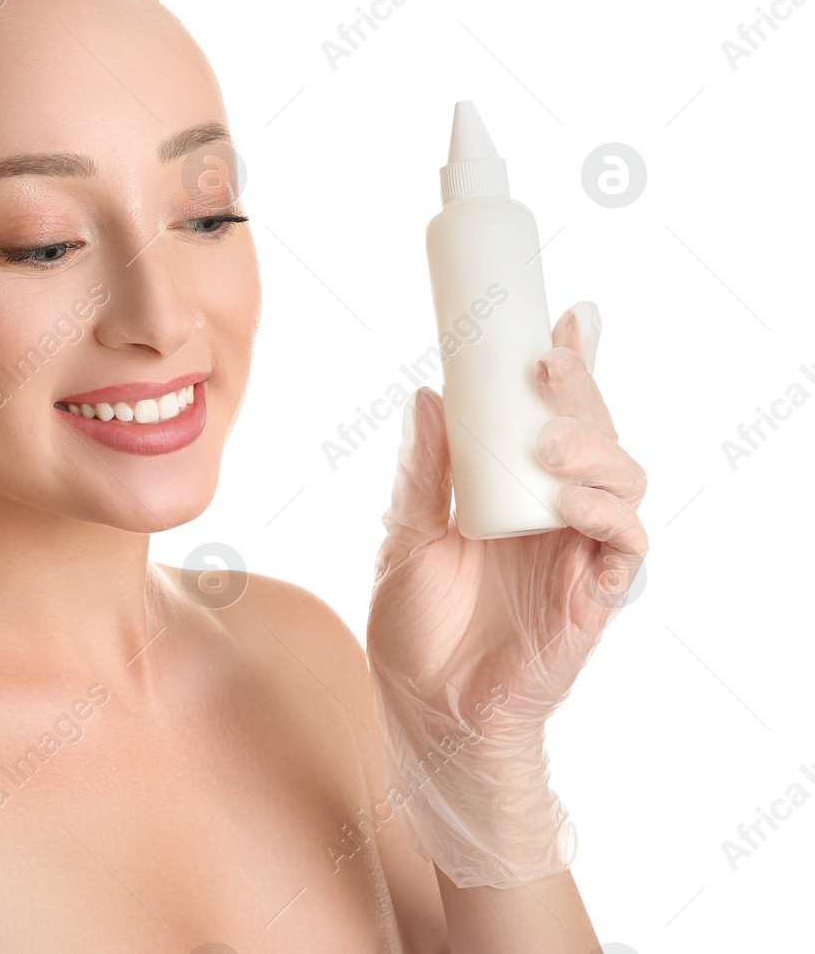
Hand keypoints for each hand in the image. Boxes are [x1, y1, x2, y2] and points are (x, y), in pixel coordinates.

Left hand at [365, 300, 648, 887]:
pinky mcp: (593, 597)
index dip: (570, 369)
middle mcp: (555, 514)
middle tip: (550, 361)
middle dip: (583, 392)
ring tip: (552, 443)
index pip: (554, 418)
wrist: (424, 710)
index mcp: (514, 491)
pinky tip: (569, 502)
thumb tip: (426, 394)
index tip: (564, 321)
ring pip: (624, 482)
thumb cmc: (415, 626)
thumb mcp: (405, 533)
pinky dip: (608, 516)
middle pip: (596, 436)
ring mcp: (578, 553)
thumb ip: (423, 470)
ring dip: (596, 450)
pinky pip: (625, 547)